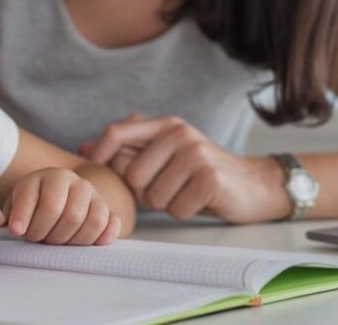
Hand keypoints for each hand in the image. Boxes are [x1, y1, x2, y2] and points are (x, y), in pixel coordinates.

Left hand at [1, 167, 120, 244]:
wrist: (51, 198)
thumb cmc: (28, 207)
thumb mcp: (11, 205)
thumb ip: (0, 214)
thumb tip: (6, 223)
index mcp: (47, 176)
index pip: (45, 203)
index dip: (29, 222)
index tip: (17, 232)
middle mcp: (72, 180)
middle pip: (70, 215)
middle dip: (50, 235)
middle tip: (38, 240)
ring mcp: (92, 193)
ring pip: (92, 221)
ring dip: (72, 241)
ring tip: (56, 242)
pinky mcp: (106, 208)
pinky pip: (110, 224)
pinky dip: (101, 237)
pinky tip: (85, 244)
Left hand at [83, 114, 288, 223]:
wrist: (252, 184)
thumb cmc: (200, 172)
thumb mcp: (166, 153)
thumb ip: (130, 149)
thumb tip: (85, 148)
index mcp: (164, 125)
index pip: (115, 134)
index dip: (100, 156)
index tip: (98, 172)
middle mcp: (179, 134)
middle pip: (131, 174)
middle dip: (143, 192)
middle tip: (166, 189)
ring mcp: (196, 154)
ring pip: (153, 196)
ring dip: (165, 204)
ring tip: (184, 193)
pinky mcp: (210, 179)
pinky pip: (175, 209)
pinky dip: (183, 212)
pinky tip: (199, 201)